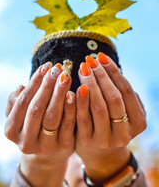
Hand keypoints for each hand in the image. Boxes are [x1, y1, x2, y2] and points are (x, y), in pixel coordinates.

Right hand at [5, 62, 75, 186]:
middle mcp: (25, 142)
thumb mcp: (21, 114)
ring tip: (66, 76)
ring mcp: (45, 147)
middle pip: (37, 109)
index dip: (34, 83)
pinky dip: (71, 108)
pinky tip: (74, 93)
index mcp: (11, 130)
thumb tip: (21, 87)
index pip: (22, 102)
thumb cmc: (34, 124)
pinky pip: (68, 125)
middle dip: (47, 86)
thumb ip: (18, 101)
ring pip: (52, 117)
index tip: (46, 66)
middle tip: (58, 68)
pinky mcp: (63, 148)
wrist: (48, 151)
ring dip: (59, 94)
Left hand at [75, 53, 146, 182]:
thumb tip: (106, 66)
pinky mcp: (87, 142)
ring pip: (99, 107)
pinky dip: (78, 101)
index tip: (101, 56)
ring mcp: (106, 139)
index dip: (113, 72)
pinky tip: (73, 87)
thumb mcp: (124, 111)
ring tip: (82, 69)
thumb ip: (121, 94)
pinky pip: (82, 118)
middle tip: (89, 60)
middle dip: (101, 76)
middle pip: (114, 98)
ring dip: (90, 84)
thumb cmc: (113, 124)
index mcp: (138, 122)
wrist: (101, 153)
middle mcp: (124, 132)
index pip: (126, 90)